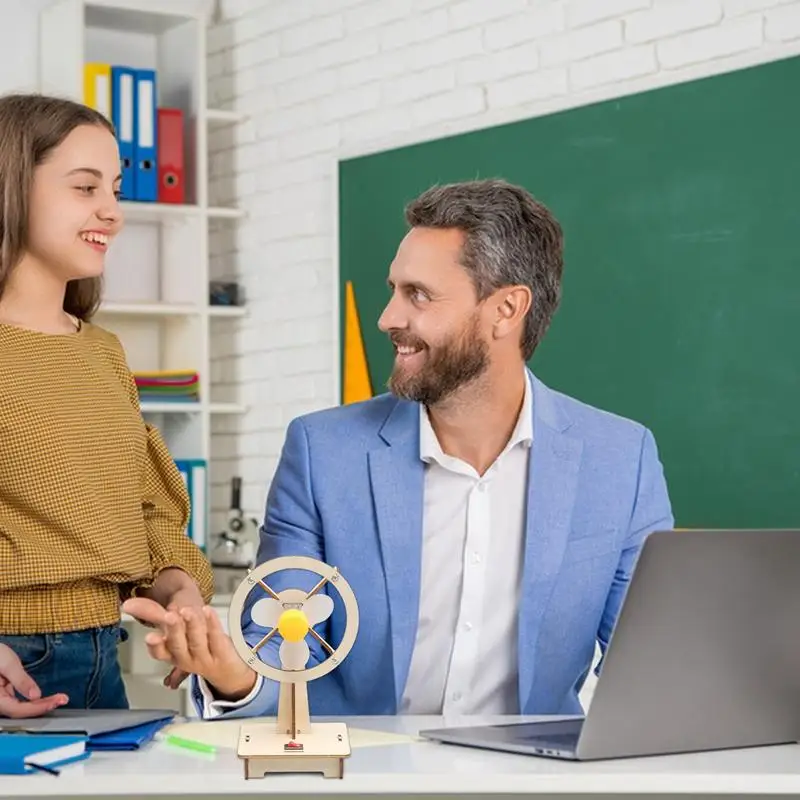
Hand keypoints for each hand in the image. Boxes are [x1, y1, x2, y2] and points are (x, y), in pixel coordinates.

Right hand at [0, 644, 67, 717]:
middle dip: (43, 707)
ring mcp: (1, 701)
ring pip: (20, 708)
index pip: (18, 709)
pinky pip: (19, 703)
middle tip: (63, 699)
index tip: (56, 701)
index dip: (38, 707)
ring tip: (58, 699)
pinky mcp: (4, 697)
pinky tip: (45, 699)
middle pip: (21, 711)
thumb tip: (36, 695)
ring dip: (39, 705)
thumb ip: (21, 680)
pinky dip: (33, 701)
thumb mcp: (8, 664)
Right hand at [120, 598, 256, 699]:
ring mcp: (204, 655)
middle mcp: (187, 657)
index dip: (155, 645)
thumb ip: (148, 612)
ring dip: (191, 625)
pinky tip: (207, 611)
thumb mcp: (171, 626)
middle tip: (169, 616)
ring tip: (186, 611)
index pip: (159, 652)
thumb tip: (126, 604)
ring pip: (196, 641)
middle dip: (173, 630)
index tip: (150, 637)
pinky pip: (216, 636)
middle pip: (177, 645)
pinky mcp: (221, 649)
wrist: (226, 670)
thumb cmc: (195, 645)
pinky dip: (212, 623)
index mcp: (172, 653)